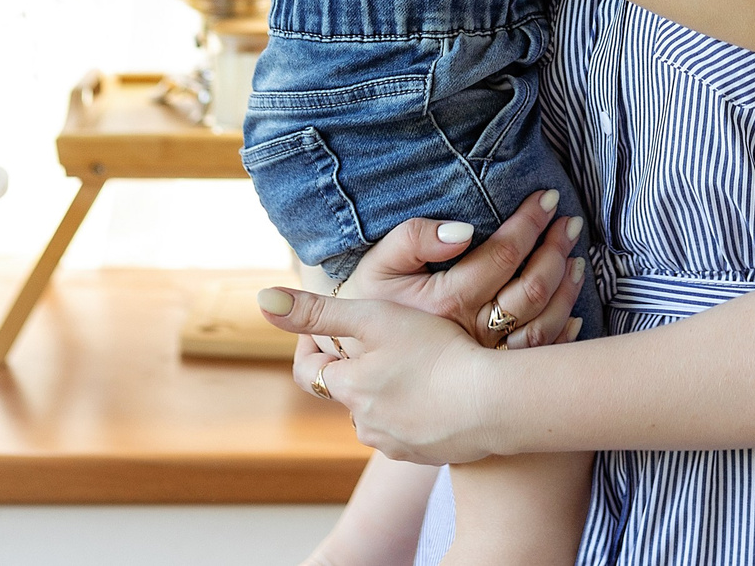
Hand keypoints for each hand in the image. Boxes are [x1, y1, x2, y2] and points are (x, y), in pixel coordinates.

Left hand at [263, 288, 502, 463]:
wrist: (492, 403)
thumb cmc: (435, 352)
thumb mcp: (374, 319)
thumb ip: (319, 311)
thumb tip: (262, 300)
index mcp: (347, 388)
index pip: (309, 371)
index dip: (312, 347)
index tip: (326, 330)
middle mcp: (364, 424)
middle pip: (347, 392)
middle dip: (358, 369)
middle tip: (384, 340)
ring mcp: (396, 444)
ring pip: (380, 412)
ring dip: (389, 393)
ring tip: (418, 364)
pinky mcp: (427, 455)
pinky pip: (412, 430)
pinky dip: (418, 412)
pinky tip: (443, 391)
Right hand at [309, 189, 586, 362]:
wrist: (360, 366)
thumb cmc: (370, 307)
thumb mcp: (377, 266)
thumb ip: (413, 238)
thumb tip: (464, 230)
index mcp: (445, 301)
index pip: (502, 255)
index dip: (529, 222)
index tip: (548, 198)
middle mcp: (470, 333)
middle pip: (530, 289)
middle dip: (556, 250)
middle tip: (571, 223)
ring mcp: (484, 362)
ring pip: (542, 325)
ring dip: (566, 289)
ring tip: (577, 258)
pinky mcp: (489, 380)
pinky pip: (537, 358)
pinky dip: (563, 334)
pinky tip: (574, 312)